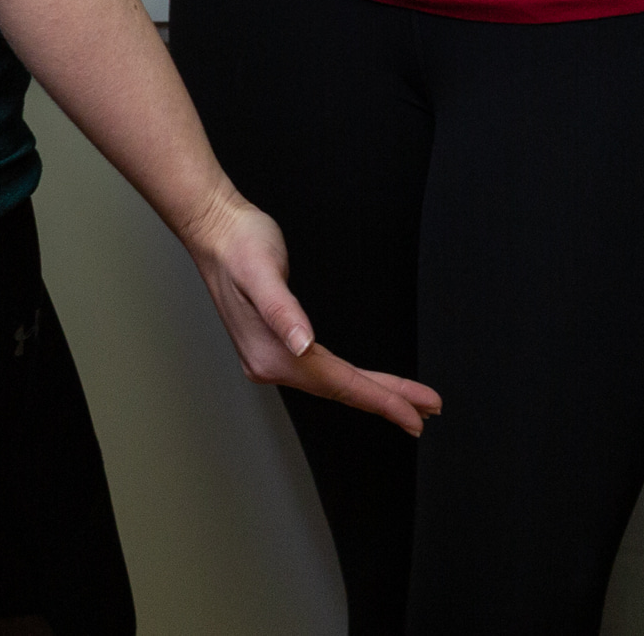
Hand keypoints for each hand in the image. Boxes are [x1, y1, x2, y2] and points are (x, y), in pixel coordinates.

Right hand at [184, 188, 441, 437]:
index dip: (381, 399)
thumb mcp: (263, 272)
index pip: (339, 385)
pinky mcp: (276, 346)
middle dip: (386, 400)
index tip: (415, 411)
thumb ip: (283, 311)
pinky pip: (322, 373)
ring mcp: (272, 357)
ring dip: (371, 394)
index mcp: (272, 353)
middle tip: (427, 411)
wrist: (217, 232)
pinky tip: (363, 383)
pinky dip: (350, 381)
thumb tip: (302, 344)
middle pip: (340, 390)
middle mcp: (271, 363)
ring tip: (408, 403)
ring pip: (333, 384)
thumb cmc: (240, 246)